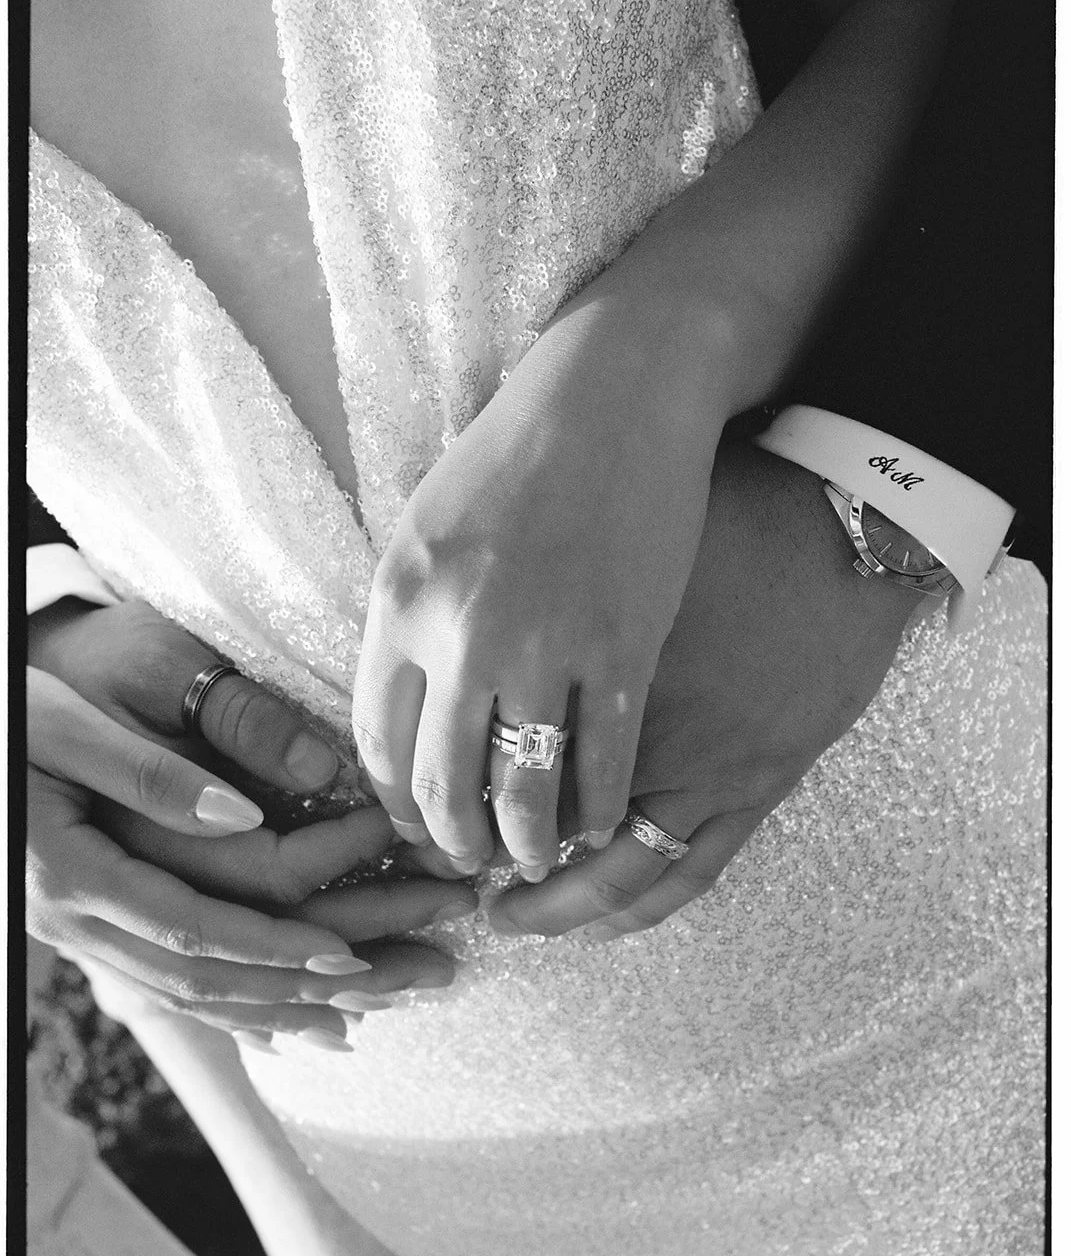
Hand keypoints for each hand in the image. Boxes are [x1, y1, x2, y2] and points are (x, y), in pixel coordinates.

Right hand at [27, 603, 477, 1046]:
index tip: (360, 946)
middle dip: (323, 981)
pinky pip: (178, 989)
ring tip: (393, 1000)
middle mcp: (77, 924)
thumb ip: (148, 771)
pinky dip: (247, 1008)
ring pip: (202, 995)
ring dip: (298, 1005)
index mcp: (72, 875)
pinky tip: (308, 1021)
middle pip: (216, 974)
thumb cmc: (19, 710)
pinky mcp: (99, 931)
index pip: (198, 927)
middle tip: (423, 971)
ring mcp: (84, 937)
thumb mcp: (68, 722)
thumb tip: (245, 816)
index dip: (280, 943)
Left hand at [353, 280, 731, 882]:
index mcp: (400, 602)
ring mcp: (544, 646)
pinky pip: (605, 763)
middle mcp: (461, 636)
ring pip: (524, 793)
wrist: (619, 391)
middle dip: (455, 845)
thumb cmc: (517, 450)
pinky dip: (598, 808)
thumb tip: (407, 709)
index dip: (395, 807)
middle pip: (442, 787)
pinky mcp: (623, 649)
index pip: (376, 745)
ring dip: (526, 845)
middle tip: (472, 865)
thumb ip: (409, 620)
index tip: (418, 827)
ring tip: (533, 858)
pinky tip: (599, 821)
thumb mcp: (427, 524)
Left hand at [488, 441, 927, 938]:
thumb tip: (468, 636)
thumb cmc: (725, 520)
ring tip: (519, 918)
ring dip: (565, 908)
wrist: (840, 530)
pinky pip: (690, 872)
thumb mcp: (616, 559)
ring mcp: (709, 773)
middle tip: (458, 881)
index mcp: (594, 674)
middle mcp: (647, 737)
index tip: (425, 811)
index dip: (459, 799)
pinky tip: (603, 920)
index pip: (508, 763)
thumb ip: (546, 612)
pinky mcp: (759, 788)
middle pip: (552, 833)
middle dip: (496, 865)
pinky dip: (642, 905)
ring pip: (621, 874)